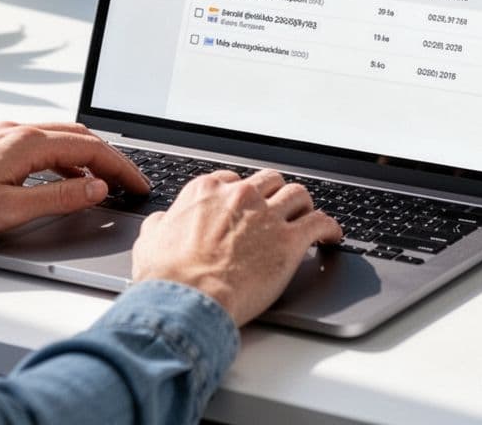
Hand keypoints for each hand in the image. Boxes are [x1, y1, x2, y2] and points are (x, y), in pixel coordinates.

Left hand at [0, 122, 148, 245]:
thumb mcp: (11, 210)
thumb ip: (60, 198)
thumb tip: (96, 188)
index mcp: (27, 143)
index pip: (91, 149)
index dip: (121, 168)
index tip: (138, 184)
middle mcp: (16, 130)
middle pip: (79, 137)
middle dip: (110, 158)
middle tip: (128, 181)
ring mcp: (1, 134)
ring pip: (58, 137)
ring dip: (86, 156)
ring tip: (101, 180)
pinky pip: (38, 142)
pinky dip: (62, 156)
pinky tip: (59, 174)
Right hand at [131, 169, 342, 325]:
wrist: (187, 300)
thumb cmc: (167, 277)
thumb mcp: (149, 241)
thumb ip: (160, 225)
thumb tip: (161, 224)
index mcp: (206, 192)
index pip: (233, 180)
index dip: (242, 194)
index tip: (247, 205)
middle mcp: (240, 197)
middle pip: (269, 181)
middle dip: (275, 194)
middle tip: (279, 209)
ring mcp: (267, 216)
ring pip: (298, 194)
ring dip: (303, 205)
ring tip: (306, 217)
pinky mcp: (290, 241)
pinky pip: (320, 223)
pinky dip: (330, 227)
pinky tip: (331, 236)